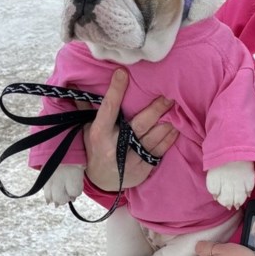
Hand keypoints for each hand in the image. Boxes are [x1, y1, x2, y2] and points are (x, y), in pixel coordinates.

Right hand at [78, 70, 178, 189]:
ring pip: (154, 137)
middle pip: (140, 124)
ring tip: (178, 108)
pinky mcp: (143, 169)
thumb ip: (86, 108)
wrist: (102, 182)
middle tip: (169, 95)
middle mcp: (115, 147)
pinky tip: (177, 127)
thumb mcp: (87, 130)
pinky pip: (160, 151)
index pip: (108, 109)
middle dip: (156, 109)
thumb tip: (75, 82)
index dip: (115, 90)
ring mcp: (130, 160)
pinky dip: (170, 138)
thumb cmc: (96, 149)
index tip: (122, 73)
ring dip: (168, 123)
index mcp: (99, 134)